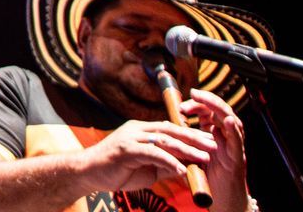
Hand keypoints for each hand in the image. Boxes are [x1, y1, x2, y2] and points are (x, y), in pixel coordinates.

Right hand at [81, 117, 217, 192]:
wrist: (88, 173)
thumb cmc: (116, 171)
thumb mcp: (146, 168)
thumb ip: (163, 164)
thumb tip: (184, 168)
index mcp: (141, 130)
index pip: (170, 129)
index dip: (191, 135)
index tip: (209, 141)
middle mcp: (137, 130)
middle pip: (170, 130)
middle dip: (194, 138)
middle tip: (213, 145)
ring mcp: (130, 137)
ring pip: (164, 140)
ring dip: (186, 149)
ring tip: (204, 157)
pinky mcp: (125, 149)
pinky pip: (152, 153)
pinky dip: (169, 161)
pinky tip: (181, 170)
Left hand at [178, 88, 247, 206]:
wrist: (222, 201)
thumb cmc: (207, 178)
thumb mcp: (194, 154)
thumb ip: (187, 140)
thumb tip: (170, 125)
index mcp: (216, 136)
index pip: (210, 112)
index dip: (198, 104)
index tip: (182, 103)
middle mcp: (227, 139)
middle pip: (221, 111)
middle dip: (207, 101)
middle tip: (193, 93)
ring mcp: (234, 148)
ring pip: (232, 121)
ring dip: (218, 109)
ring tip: (206, 99)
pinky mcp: (238, 160)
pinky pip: (238, 142)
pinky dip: (234, 131)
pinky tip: (227, 122)